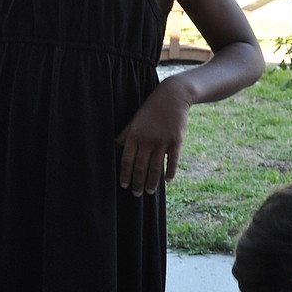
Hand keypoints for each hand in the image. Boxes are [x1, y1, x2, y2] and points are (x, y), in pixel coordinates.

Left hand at [116, 82, 190, 196]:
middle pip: (141, 167)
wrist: (172, 97)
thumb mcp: (135, 119)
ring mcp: (162, 142)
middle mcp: (147, 140)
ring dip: (152, 182)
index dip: (125, 174)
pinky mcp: (176, 141)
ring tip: (149, 192)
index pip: (127, 160)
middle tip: (136, 194)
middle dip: (137, 183)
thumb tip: (116, 145)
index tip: (124, 185)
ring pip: (155, 167)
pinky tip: (167, 181)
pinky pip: (172, 161)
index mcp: (135, 136)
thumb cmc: (151, 108)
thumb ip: (126, 133)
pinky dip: (170, 172)